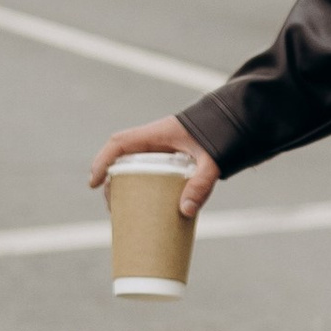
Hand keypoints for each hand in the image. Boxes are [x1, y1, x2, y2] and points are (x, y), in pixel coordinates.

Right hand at [89, 116, 218, 219]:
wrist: (236, 119)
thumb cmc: (221, 134)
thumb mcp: (212, 160)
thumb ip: (202, 183)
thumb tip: (185, 211)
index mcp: (157, 133)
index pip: (120, 143)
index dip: (103, 160)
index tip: (94, 182)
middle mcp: (155, 140)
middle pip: (122, 158)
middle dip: (112, 180)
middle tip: (112, 206)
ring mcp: (162, 148)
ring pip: (133, 164)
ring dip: (125, 184)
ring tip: (123, 209)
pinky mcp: (171, 156)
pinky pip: (149, 169)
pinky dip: (142, 184)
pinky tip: (144, 204)